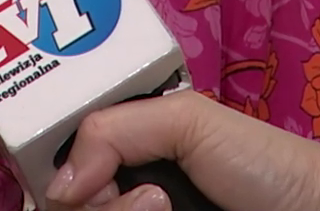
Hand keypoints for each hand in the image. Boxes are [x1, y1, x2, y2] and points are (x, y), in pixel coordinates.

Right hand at [44, 91, 319, 210]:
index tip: (85, 180)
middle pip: (64, 208)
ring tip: (166, 210)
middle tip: (149, 196)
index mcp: (121, 152)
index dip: (61, 175)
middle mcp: (121, 193)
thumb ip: (111, 129)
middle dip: (95, 204)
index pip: (58, 167)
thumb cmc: (262, 161)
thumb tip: (59, 185)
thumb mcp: (186, 118)